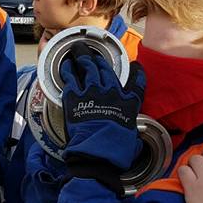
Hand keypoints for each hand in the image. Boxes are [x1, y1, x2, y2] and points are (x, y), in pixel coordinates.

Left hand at [61, 49, 144, 192]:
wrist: (97, 152)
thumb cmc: (115, 149)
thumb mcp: (132, 138)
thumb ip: (131, 132)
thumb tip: (134, 140)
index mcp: (128, 102)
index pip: (136, 82)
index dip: (137, 72)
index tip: (136, 67)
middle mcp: (111, 92)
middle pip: (105, 68)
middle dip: (98, 57)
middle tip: (93, 53)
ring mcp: (91, 91)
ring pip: (87, 67)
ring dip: (82, 56)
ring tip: (78, 50)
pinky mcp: (74, 96)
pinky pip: (70, 77)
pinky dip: (67, 69)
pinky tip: (65, 65)